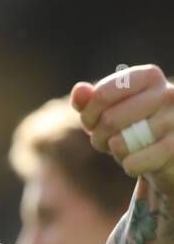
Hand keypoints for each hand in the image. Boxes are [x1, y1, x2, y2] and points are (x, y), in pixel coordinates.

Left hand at [72, 64, 173, 196]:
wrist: (169, 154)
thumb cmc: (133, 125)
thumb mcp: (108, 110)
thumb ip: (89, 100)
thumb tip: (80, 91)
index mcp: (149, 76)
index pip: (102, 94)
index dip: (88, 115)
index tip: (92, 123)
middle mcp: (168, 93)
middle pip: (110, 119)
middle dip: (98, 136)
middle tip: (103, 142)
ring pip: (120, 143)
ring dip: (113, 152)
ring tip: (120, 150)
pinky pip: (135, 162)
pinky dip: (128, 166)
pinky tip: (134, 163)